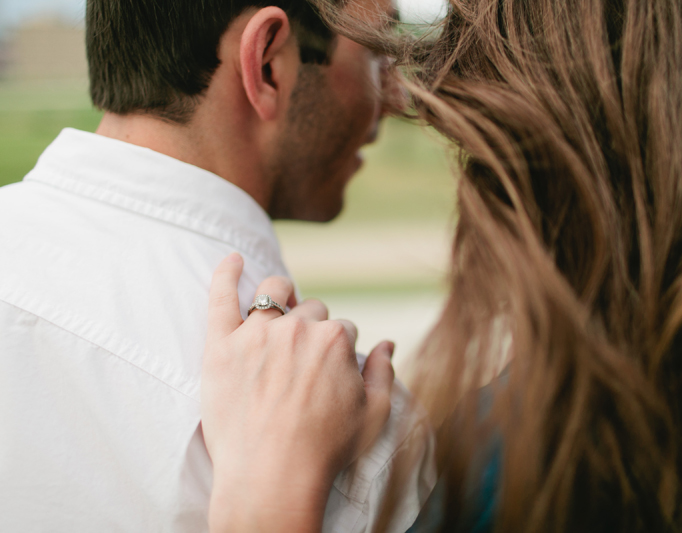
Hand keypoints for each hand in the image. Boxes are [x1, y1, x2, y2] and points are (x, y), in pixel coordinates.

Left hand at [201, 253, 395, 531]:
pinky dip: (226, 273)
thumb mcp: (373, 415)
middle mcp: (298, 328)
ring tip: (277, 313)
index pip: (342, 327)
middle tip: (302, 363)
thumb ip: (383, 372)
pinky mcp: (220, 345)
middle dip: (311, 328)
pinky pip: (220, 297)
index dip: (338, 351)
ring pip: (272, 294)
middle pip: (310, 310)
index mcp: (336, 339)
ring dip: (280, 297)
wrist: (272, 478)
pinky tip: (231, 259)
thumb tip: (386, 343)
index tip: (328, 375)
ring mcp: (256, 333)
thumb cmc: (325, 451)